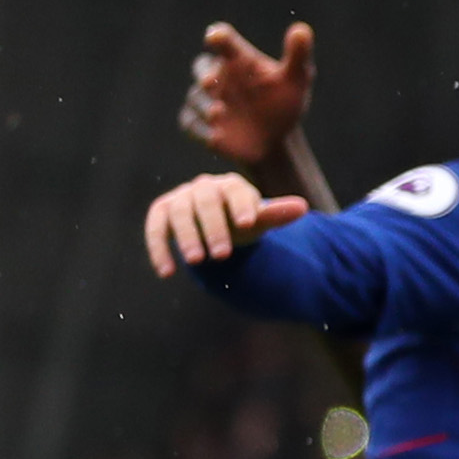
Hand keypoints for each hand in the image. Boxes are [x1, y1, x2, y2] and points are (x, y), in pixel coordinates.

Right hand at [141, 172, 305, 275]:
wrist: (217, 224)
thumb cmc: (241, 222)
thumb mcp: (259, 221)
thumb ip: (276, 215)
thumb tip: (303, 207)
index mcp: (231, 186)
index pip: (236, 190)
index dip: (241, 205)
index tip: (248, 224)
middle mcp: (203, 187)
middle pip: (205, 201)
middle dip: (214, 227)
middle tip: (223, 255)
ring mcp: (180, 198)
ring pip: (179, 213)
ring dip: (187, 237)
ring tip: (198, 262)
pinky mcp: (162, 212)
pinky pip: (155, 227)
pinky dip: (159, 249)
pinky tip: (167, 273)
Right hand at [178, 21, 314, 165]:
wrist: (277, 140)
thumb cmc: (285, 103)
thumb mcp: (297, 79)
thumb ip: (298, 54)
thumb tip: (302, 29)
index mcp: (238, 59)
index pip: (223, 40)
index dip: (218, 36)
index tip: (216, 37)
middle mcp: (218, 77)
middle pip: (200, 67)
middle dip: (204, 73)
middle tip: (212, 83)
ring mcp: (207, 101)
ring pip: (196, 98)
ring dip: (204, 106)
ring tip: (221, 113)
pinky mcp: (202, 126)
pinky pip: (190, 124)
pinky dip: (200, 130)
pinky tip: (216, 137)